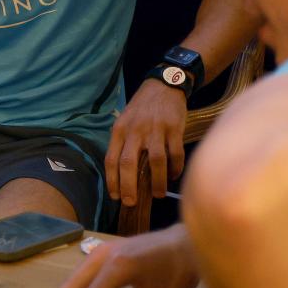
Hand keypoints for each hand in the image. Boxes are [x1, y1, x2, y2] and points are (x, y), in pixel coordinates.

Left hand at [105, 80, 187, 205]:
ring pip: (155, 161)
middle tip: (132, 202)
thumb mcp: (125, 122)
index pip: (111, 159)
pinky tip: (174, 176)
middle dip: (129, 186)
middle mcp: (135, 130)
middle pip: (129, 163)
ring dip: (157, 182)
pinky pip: (176, 154)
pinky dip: (175, 168)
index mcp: (119, 130)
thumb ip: (124, 144)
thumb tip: (125, 175)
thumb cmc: (141, 109)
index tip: (115, 196)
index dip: (112, 180)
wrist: (163, 85)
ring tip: (158, 195)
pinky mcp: (174, 128)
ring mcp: (155, 129)